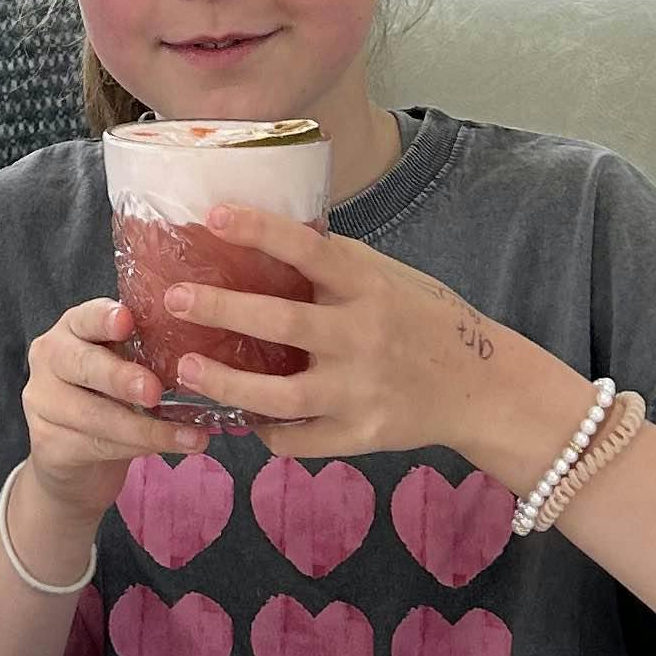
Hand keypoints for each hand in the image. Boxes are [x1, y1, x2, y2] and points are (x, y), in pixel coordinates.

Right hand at [17, 294, 193, 552]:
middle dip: (120, 378)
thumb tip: (205, 356)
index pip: (85, 317)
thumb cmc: (108, 398)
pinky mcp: (48, 444)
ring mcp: (42, 403)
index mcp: (71, 330)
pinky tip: (173, 448)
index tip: (128, 321)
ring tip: (191, 436)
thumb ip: (145, 354)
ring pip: (95, 415)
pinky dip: (140, 449)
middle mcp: (50, 359)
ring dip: (146, 428)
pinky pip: (98, 446)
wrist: (72, 458)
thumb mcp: (123, 366)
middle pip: (82, 365)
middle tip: (154, 391)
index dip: (104, 319)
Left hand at [162, 213, 549, 466]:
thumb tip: (272, 232)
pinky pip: (299, 440)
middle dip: (221, 309)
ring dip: (227, 382)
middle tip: (173, 298)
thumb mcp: (388, 277)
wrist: (481, 387)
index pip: (309, 249)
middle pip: (282, 322)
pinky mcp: (361, 436)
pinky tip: (243, 418)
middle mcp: (363, 336)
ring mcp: (361, 391)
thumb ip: (335, 264)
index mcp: (368, 286)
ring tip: (186, 367)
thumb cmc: (423, 320)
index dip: (261, 230)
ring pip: (281, 394)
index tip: (214, 215)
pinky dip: (267, 431)